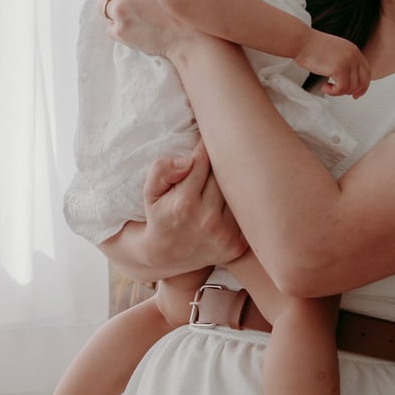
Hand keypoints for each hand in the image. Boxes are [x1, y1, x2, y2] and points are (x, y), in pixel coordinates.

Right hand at [141, 141, 247, 275]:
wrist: (167, 256)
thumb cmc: (159, 216)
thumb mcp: (150, 192)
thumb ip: (161, 170)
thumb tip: (188, 160)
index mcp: (184, 204)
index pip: (203, 161)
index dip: (204, 147)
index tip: (206, 138)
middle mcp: (207, 220)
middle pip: (224, 174)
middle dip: (221, 163)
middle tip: (221, 151)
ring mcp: (225, 234)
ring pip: (238, 192)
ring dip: (234, 182)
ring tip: (227, 175)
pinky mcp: (238, 244)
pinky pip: (244, 212)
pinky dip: (241, 203)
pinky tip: (235, 198)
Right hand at [294, 29, 370, 97]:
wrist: (301, 41)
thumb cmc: (311, 48)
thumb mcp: (335, 53)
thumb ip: (344, 62)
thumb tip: (349, 80)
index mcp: (353, 50)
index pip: (366, 72)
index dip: (363, 85)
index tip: (356, 94)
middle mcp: (354, 54)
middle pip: (363, 81)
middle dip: (353, 91)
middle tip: (343, 94)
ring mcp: (348, 61)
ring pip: (351, 87)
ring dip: (338, 91)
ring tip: (327, 87)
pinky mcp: (340, 68)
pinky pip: (341, 88)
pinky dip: (333, 92)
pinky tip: (324, 86)